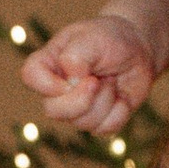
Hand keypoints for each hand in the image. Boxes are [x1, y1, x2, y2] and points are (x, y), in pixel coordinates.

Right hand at [24, 12, 160, 137]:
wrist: (138, 50)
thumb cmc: (110, 38)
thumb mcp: (93, 38)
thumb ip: (75, 57)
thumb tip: (71, 84)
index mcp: (49, 63)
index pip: (30, 76)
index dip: (48, 83)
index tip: (73, 75)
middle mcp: (58, 90)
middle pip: (52, 111)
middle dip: (82, 99)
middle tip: (98, 80)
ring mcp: (77, 109)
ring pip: (82, 122)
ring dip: (105, 99)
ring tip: (111, 80)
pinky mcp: (97, 122)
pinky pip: (104, 129)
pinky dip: (119, 111)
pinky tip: (121, 97)